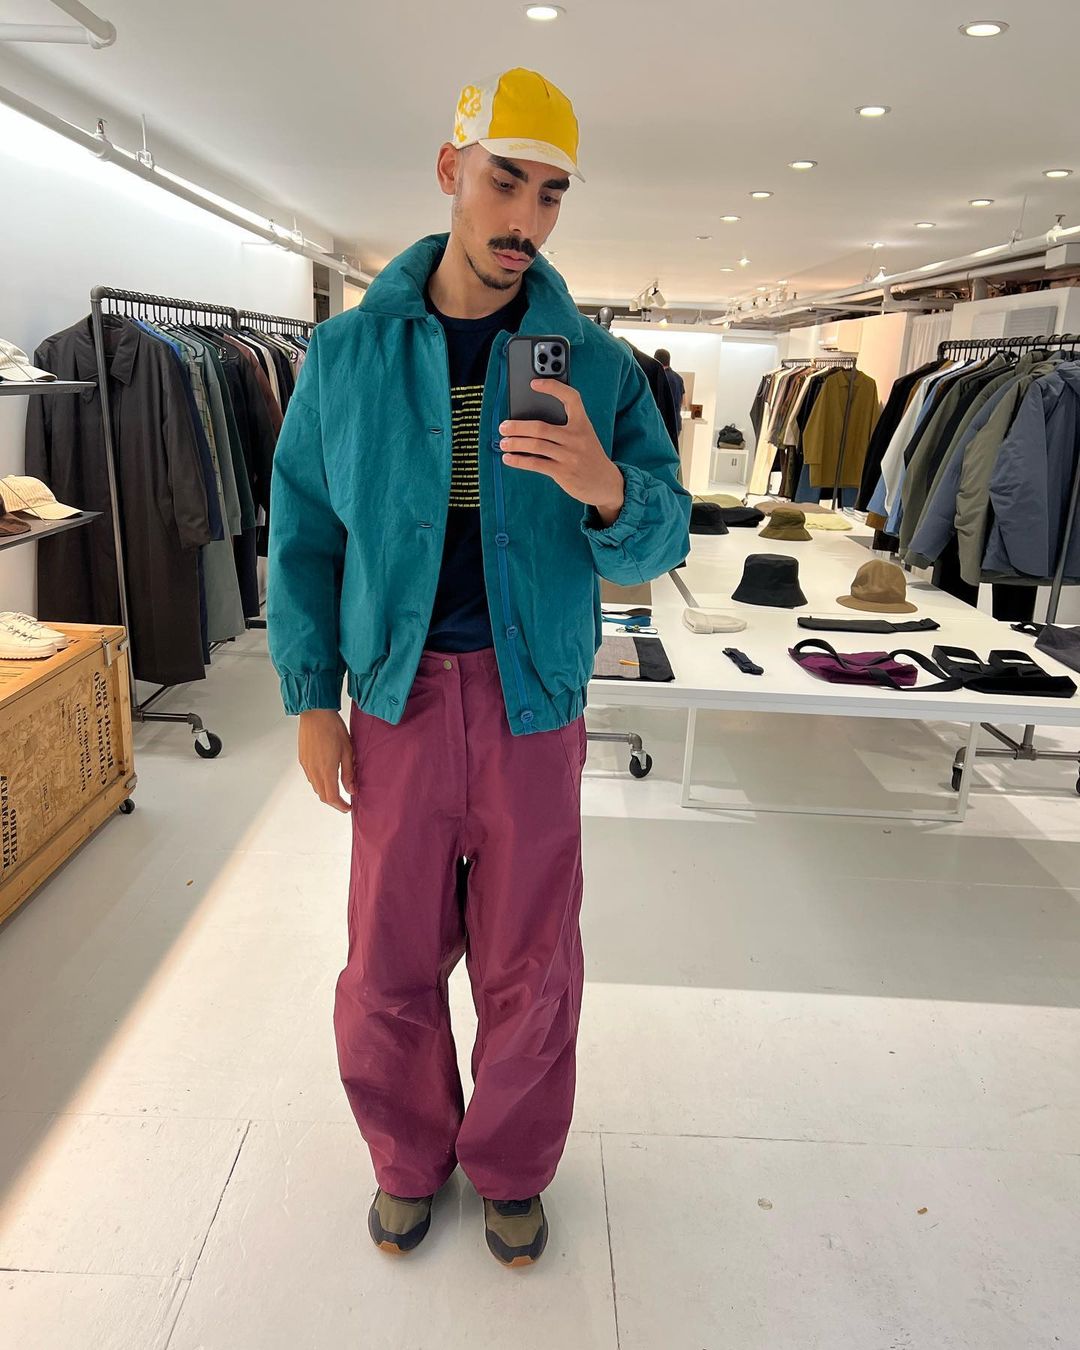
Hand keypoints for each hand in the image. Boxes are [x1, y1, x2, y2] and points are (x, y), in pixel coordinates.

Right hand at [298, 709, 353, 812]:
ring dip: (326, 792)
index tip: (348, 807)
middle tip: (344, 802)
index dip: (340, 806)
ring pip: (315, 787)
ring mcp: (306, 765)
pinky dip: (319, 782)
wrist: (315, 713)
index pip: (332, 797)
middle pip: (322, 795)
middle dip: (334, 802)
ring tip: (338, 789)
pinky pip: (310, 777)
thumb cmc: (333, 728)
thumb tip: (351, 789)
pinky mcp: (302, 759)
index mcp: (326, 770)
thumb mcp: (347, 751)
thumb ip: (349, 773)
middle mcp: (313, 771)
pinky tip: (327, 776)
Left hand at [498, 380, 624, 523]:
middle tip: (503, 426)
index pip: (571, 398)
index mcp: (583, 423)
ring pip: (536, 445)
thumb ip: (565, 427)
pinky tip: (509, 458)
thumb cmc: (589, 456)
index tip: (534, 384)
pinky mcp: (564, 473)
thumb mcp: (584, 436)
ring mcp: (570, 456)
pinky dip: (519, 461)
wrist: (606, 482)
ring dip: (515, 443)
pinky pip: (536, 464)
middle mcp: (576, 438)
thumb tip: (529, 424)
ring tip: (503, 443)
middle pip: (541, 427)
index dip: (553, 388)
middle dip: (517, 426)